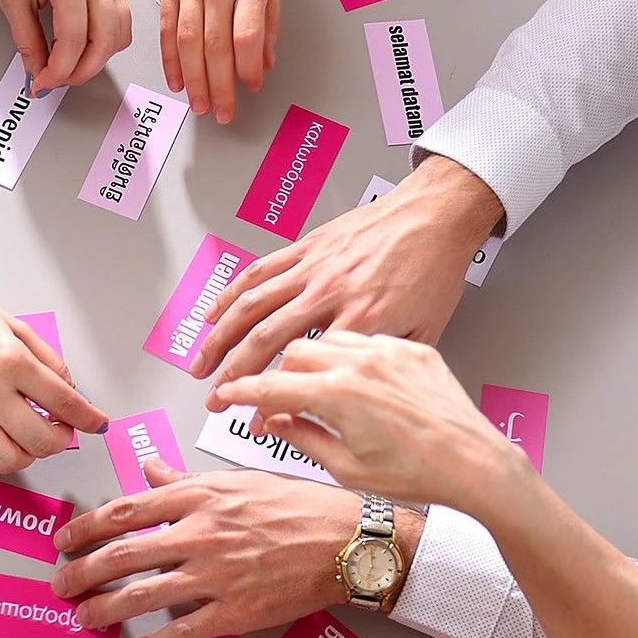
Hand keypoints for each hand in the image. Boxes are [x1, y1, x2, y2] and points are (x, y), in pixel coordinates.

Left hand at [0, 0, 130, 92]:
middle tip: (58, 79)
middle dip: (83, 70)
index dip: (58, 70)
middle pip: (105, 41)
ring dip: (99, 56)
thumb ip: (27, 40)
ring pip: (121, 31)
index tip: (43, 82)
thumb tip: (38, 70)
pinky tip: (85, 41)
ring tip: (71, 63)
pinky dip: (107, 36)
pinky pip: (122, 14)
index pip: (74, 41)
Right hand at [0, 278, 106, 472]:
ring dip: (28, 456)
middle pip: (41, 440)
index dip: (88, 419)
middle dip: (60, 441)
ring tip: (29, 440)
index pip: (63, 402)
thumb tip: (68, 388)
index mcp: (9, 360)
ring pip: (8, 459)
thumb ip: (45, 357)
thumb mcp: (10, 324)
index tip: (96, 424)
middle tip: (61, 433)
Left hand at [53, 459, 356, 637]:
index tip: (63, 540)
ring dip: (104, 608)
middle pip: (122, 554)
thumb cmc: (300, 506)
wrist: (348, 540)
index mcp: (199, 495)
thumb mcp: (238, 478)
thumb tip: (149, 468)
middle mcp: (200, 532)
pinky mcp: (236, 611)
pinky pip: (181, 632)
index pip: (124, 511)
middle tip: (60, 584)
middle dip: (81, 572)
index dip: (84, 528)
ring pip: (142, 594)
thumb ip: (186, 478)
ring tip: (83, 617)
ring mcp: (216, 574)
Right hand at [158, 0, 280, 123]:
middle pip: (214, 45)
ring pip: (188, 41)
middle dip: (219, 86)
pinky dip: (170, 56)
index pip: (245, 35)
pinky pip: (167, 26)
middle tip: (222, 113)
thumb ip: (269, 18)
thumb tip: (266, 61)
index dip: (247, 68)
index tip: (250, 88)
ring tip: (199, 105)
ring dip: (194, 79)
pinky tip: (176, 78)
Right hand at [191, 155, 503, 387]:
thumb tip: (358, 391)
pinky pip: (258, 272)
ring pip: (252, 307)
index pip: (305, 370)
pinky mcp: (305, 249)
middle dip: (234, 377)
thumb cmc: (435, 272)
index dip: (275, 399)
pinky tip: (213, 314)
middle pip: (266, 341)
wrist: (436, 217)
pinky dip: (230, 294)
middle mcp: (330, 294)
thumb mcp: (424, 334)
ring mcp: (313, 270)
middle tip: (217, 401)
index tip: (259, 420)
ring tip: (201, 366)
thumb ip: (382, 365)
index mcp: (362, 321)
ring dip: (220, 340)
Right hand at [212, 332, 532, 515]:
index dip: (238, 391)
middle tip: (259, 393)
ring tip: (294, 375)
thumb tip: (277, 424)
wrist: (477, 462)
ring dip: (303, 356)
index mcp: (337, 394)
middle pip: (290, 351)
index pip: (269, 386)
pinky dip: (343, 351)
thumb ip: (305, 439)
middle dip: (267, 371)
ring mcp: (386, 349)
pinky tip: (341, 368)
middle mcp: (358, 361)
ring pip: (325, 336)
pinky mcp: (411, 349)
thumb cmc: (420, 473)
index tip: (222, 396)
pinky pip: (363, 338)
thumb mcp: (349, 468)